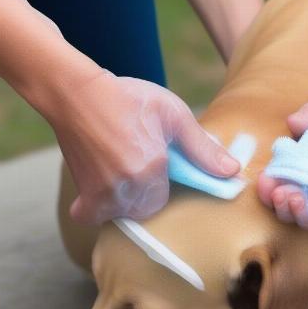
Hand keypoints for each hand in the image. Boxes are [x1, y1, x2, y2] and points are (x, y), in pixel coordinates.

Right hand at [47, 71, 239, 223]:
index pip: (168, 198)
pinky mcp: (84, 193)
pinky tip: (102, 190)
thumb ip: (202, 147)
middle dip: (148, 193)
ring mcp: (103, 193)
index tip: (157, 163)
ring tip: (121, 169)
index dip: (164, 181)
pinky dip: (97, 210)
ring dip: (126, 200)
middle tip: (139, 165)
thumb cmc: (127, 98)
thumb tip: (232, 171)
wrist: (75, 92)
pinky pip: (93, 216)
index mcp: (152, 169)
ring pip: (124, 213)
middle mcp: (128, 187)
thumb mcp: (172, 114)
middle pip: (147, 209)